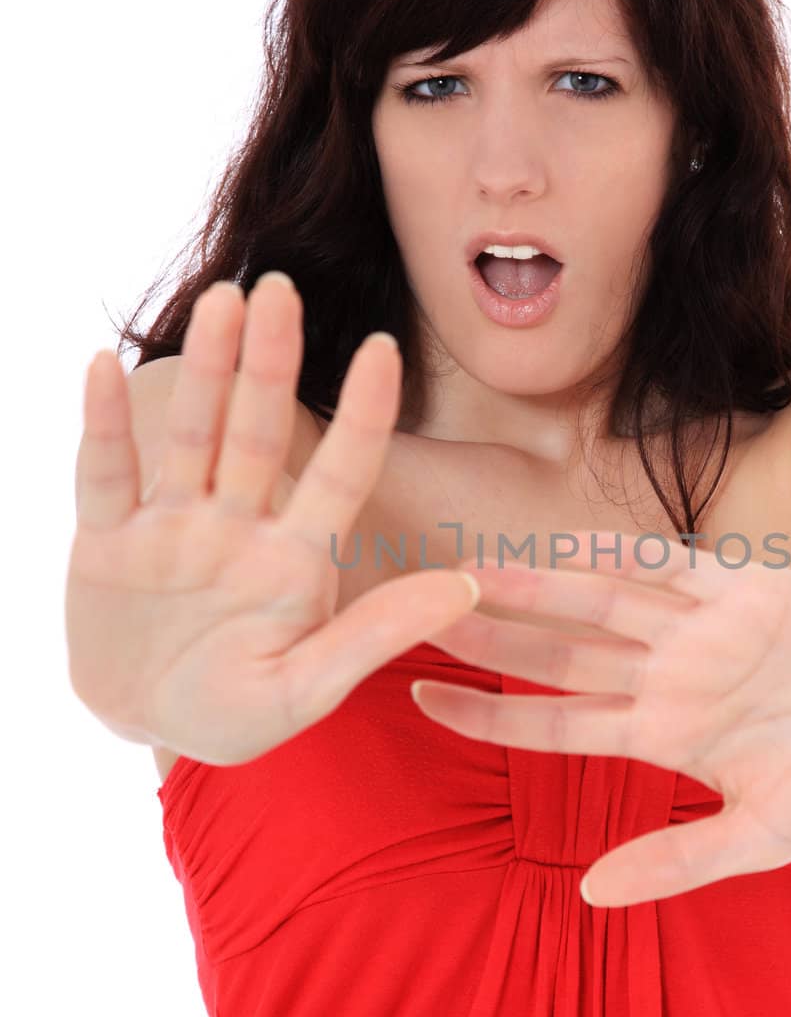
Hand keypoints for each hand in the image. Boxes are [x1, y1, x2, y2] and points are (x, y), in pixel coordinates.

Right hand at [65, 272, 479, 765]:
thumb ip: (374, 634)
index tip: (385, 349)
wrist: (147, 728)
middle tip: (283, 288)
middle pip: (259, 432)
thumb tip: (463, 588)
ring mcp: (173, 526)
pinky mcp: (108, 539)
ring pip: (193, 434)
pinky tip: (102, 365)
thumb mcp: (305, 688)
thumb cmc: (234, 714)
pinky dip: (104, 424)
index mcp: (296, 558)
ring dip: (206, 370)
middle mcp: (238, 525)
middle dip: (271, 363)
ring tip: (223, 301)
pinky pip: (104, 473)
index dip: (361, 413)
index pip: (340, 473)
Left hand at [408, 531, 790, 906]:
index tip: (416, 697)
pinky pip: (666, 568)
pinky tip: (560, 549)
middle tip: (404, 616)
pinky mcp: (741, 588)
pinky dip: (617, 558)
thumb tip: (588, 896)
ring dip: (530, 589)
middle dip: (484, 638)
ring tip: (462, 574)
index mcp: (663, 735)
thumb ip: (678, 858)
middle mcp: (667, 676)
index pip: (552, 723)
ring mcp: (698, 629)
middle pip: (554, 654)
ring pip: (594, 604)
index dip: (485, 713)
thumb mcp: (763, 835)